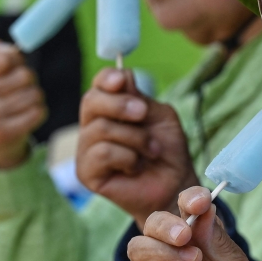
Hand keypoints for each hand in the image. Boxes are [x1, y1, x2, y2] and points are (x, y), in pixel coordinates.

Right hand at [0, 39, 46, 168]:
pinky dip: (37, 112)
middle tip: (16, 91)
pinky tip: (24, 117)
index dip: (17, 61)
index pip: (7, 57)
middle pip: (26, 75)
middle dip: (28, 81)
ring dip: (34, 97)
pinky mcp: (3, 133)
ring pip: (35, 94)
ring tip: (19, 105)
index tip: (9, 70)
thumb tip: (9, 48)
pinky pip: (38, 112)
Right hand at [77, 68, 198, 227]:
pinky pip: (101, 153)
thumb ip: (140, 98)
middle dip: (120, 105)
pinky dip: (127, 157)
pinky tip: (136, 166)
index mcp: (110, 110)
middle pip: (91, 101)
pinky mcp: (86, 173)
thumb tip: (122, 74)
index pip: (99, 86)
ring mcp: (86, 151)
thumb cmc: (167, 151)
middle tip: (143, 113)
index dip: (106, 79)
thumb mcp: (160, 117)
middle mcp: (93, 127)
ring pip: (100, 128)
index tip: (121, 80)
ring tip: (151, 150)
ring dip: (135, 138)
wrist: (175, 185)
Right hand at [128, 186, 261, 260]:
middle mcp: (176, 253)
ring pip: (139, 249)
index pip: (182, 209)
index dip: (187, 199)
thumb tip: (203, 207)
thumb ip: (216, 237)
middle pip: (152, 226)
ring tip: (194, 260)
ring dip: (162, 250)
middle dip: (165, 225)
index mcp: (198, 237)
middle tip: (185, 235)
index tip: (198, 201)